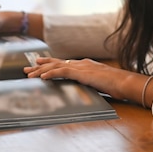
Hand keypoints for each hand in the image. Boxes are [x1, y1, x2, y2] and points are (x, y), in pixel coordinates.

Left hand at [24, 56, 152, 104]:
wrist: (124, 82)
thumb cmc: (116, 85)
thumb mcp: (99, 83)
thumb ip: (90, 83)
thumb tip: (83, 89)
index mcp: (85, 65)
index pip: (64, 63)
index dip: (51, 64)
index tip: (39, 66)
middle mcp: (81, 63)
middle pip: (57, 63)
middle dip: (41, 65)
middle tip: (28, 68)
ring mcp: (81, 67)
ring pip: (56, 66)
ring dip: (42, 70)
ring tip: (30, 73)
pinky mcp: (82, 73)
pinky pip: (63, 72)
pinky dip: (51, 74)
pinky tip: (43, 77)